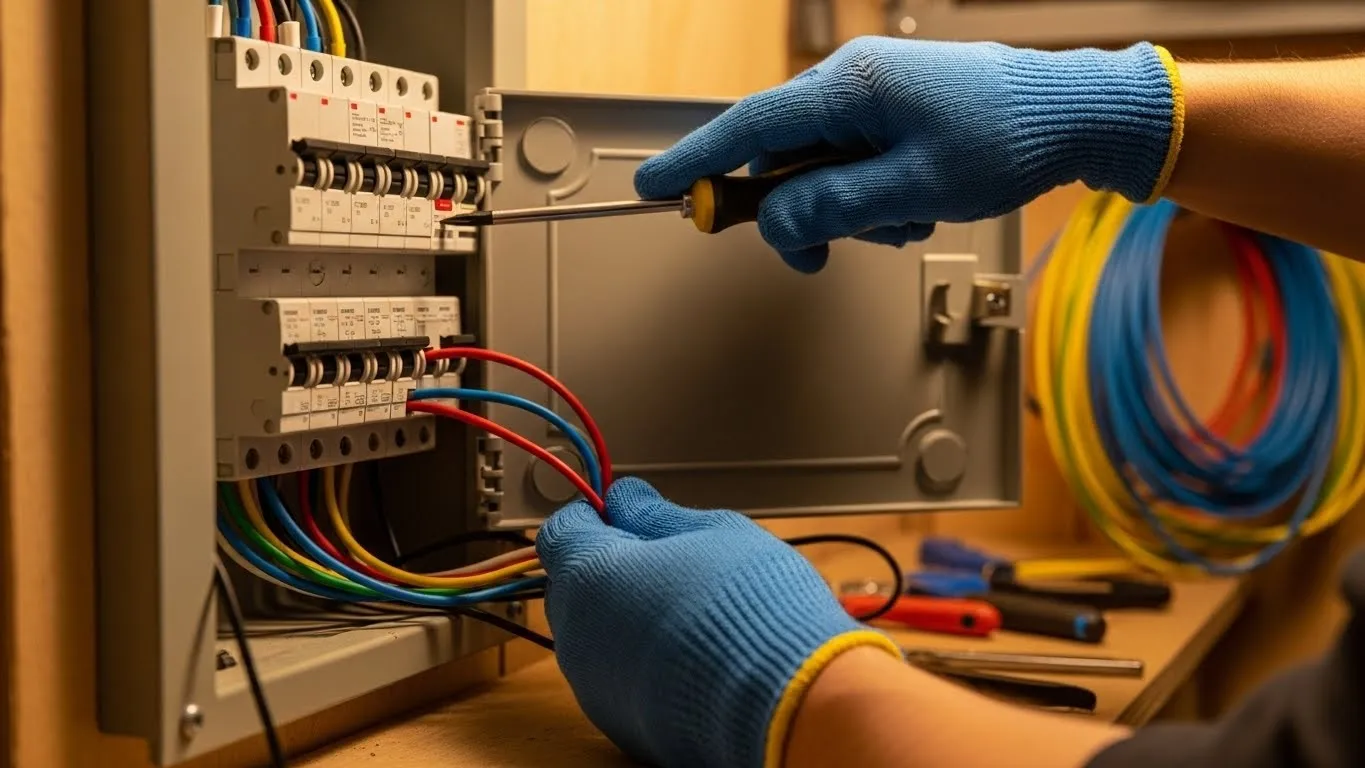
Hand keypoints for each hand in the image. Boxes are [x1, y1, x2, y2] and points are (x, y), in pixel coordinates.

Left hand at [536, 478, 899, 767]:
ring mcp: (596, 687)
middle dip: (608, 565)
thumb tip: (626, 500)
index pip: (560, 530)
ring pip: (594, 635)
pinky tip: (689, 653)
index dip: (592, 514)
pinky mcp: (621, 724)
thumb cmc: (756, 612)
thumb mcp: (714, 531)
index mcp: (591, 577)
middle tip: (665, 558)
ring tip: (687, 610)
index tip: (622, 512)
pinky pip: (616, 677)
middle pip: (572, 585)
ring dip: (624, 615)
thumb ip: (656, 513)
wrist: (790, 703)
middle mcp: (580, 637)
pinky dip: (640, 660)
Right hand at [635, 37, 1181, 272]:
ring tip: (902, 220)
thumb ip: (833, 208)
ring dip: (845, 210)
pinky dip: (870, 197)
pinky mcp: (893, 115)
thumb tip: (776, 226)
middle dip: (795, 212)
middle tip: (815, 254)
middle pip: (781, 155)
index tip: (656, 190)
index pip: (748, 127)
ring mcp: (873, 99)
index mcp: (849, 88)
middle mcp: (852, 85)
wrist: (1075, 114)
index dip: (697, 163)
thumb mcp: (913, 188)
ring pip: (818, 168)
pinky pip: (852, 163)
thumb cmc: (1006, 137)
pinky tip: (913, 206)